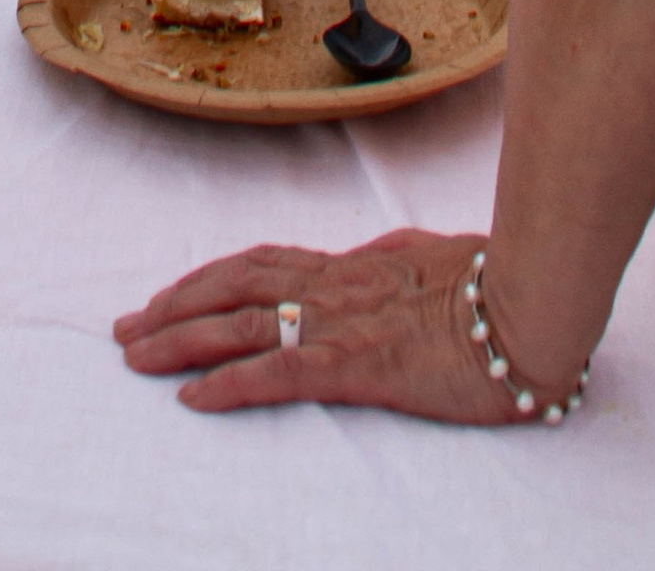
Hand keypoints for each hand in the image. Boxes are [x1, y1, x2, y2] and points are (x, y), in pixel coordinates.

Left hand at [114, 228, 502, 420]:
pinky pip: (277, 372)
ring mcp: (339, 322)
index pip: (262, 264)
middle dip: (173, 306)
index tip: (170, 295)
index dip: (210, 279)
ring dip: (178, 337)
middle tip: (126, 327)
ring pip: (239, 322)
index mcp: (351, 264)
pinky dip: (227, 383)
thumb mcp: (431, 258)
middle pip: (233, 287)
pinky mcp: (356, 364)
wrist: (528, 304)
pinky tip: (192, 396)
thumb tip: (377, 258)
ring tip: (135, 354)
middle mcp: (333, 285)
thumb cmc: (494, 283)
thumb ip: (394, 260)